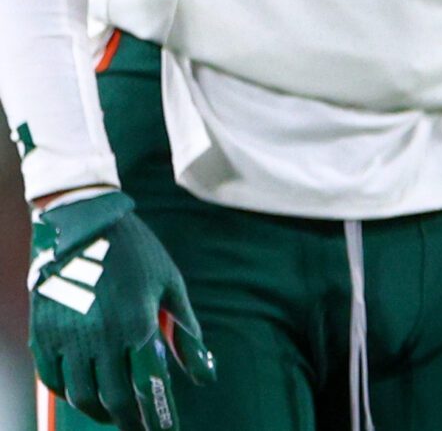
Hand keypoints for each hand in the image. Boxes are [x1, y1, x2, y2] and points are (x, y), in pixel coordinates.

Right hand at [29, 191, 213, 429]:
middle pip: (115, 398)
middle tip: (141, 427)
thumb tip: (206, 375)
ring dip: (101, 412)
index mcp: (138, 323)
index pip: (150, 385)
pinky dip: (70, 395)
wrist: (82, 225)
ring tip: (116, 413)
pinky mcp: (42, 335)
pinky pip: (53, 380)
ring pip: (82, 395)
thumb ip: (187, 333)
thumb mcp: (170, 286)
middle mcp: (101, 336)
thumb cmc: (136, 253)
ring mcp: (67, 337)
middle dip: (131, 420)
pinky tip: (85, 394)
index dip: (158, 414)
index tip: (166, 429)